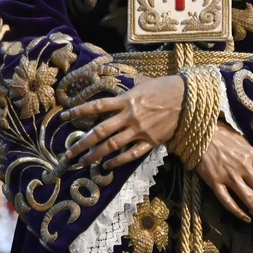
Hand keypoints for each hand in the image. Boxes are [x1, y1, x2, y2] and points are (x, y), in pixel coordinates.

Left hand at [63, 76, 184, 168]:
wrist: (188, 99)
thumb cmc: (164, 88)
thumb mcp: (141, 86)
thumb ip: (125, 94)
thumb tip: (112, 98)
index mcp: (125, 100)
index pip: (96, 107)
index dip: (78, 111)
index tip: (63, 116)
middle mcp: (129, 116)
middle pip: (99, 131)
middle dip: (82, 143)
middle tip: (68, 153)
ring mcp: (139, 131)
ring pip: (112, 146)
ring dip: (95, 155)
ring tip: (82, 162)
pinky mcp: (150, 141)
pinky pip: (130, 155)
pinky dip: (117, 161)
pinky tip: (106, 166)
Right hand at [194, 124, 252, 230]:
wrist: (197, 133)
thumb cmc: (220, 133)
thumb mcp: (242, 140)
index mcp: (252, 156)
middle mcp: (243, 168)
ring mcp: (229, 177)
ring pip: (249, 200)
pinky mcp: (215, 183)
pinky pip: (228, 201)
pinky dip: (238, 212)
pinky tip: (247, 219)